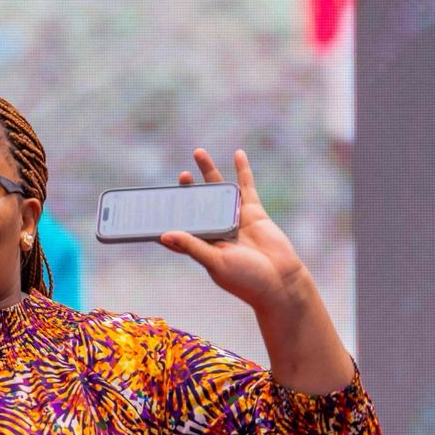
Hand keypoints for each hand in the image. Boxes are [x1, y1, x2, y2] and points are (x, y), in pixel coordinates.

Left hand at [158, 147, 309, 313]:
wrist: (280, 282)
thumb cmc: (245, 279)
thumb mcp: (215, 262)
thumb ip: (192, 246)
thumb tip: (164, 235)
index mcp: (203, 245)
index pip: (181, 226)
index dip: (168, 215)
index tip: (154, 202)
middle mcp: (217, 230)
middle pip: (197, 203)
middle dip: (188, 189)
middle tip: (181, 176)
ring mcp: (235, 219)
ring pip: (218, 190)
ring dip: (209, 171)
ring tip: (198, 152)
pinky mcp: (253, 213)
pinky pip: (246, 187)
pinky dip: (242, 170)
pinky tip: (237, 153)